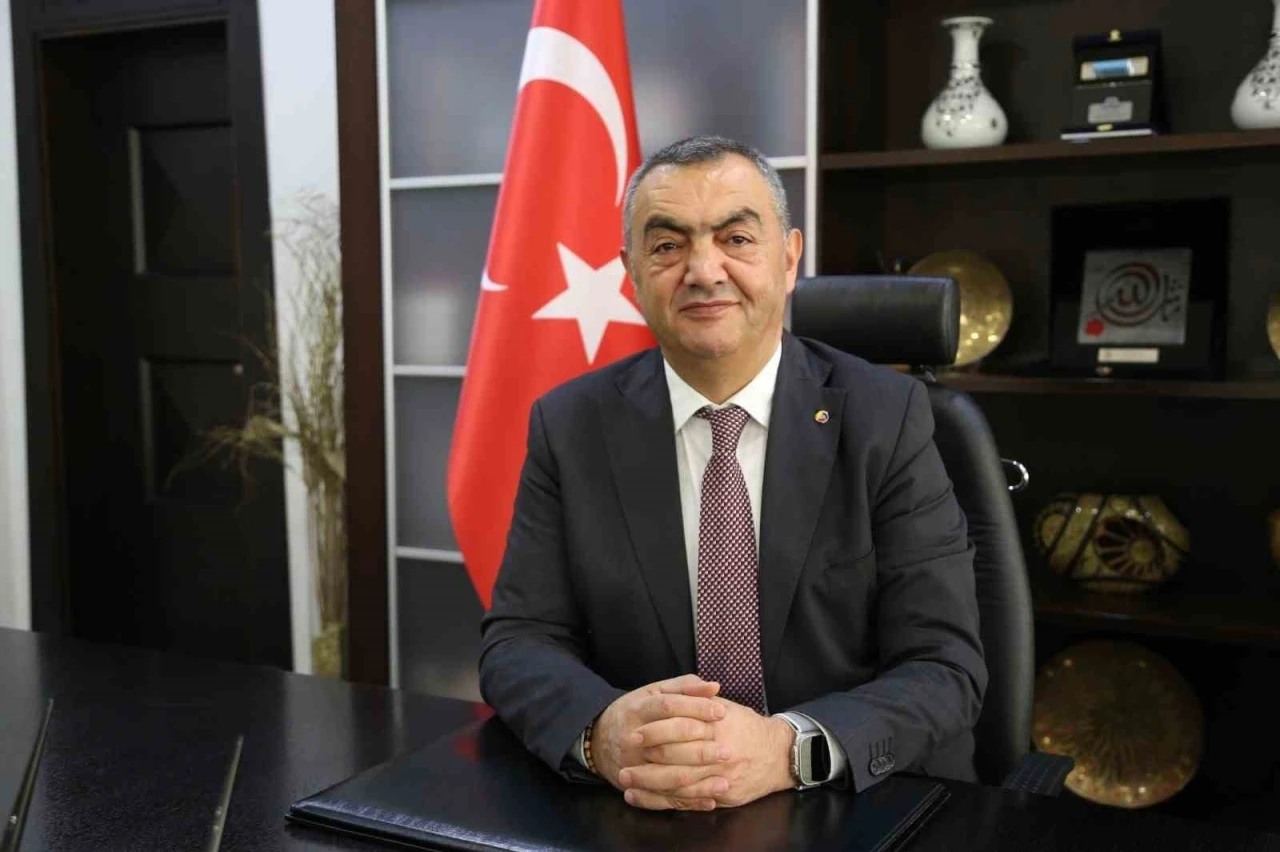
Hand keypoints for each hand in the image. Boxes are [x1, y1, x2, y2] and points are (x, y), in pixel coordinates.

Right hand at [590, 674, 726, 798]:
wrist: (598, 738)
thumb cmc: (636, 711)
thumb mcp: (654, 692)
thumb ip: (685, 688)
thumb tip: (715, 687)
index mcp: (638, 709)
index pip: (668, 707)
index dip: (696, 708)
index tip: (721, 713)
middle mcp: (633, 739)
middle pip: (668, 746)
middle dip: (700, 750)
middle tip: (727, 751)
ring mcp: (634, 766)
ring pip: (667, 777)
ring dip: (698, 782)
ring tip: (725, 782)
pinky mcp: (636, 787)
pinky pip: (663, 799)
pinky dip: (688, 802)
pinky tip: (711, 800)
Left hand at [619, 698, 794, 809]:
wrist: (779, 755)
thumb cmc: (747, 727)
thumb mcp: (725, 707)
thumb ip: (699, 699)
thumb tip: (674, 691)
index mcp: (716, 726)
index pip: (678, 728)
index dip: (654, 732)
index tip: (634, 733)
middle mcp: (718, 753)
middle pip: (674, 758)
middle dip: (646, 759)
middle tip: (622, 758)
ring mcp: (720, 777)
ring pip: (677, 783)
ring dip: (647, 783)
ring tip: (625, 780)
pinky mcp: (721, 796)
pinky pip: (686, 801)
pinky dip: (660, 801)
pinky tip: (640, 798)